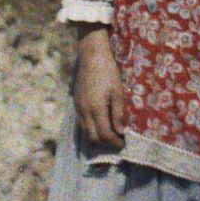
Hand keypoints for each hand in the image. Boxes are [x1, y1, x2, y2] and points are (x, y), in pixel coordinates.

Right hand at [73, 27, 123, 148]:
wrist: (92, 56)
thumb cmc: (108, 72)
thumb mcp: (118, 92)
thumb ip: (118, 113)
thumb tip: (120, 131)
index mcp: (96, 109)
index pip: (104, 134)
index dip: (114, 142)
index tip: (123, 144)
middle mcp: (84, 111)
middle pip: (92, 137)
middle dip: (105, 143)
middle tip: (117, 142)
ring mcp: (78, 107)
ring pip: (85, 131)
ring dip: (97, 137)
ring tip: (110, 135)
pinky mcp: (76, 103)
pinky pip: (81, 123)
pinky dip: (90, 129)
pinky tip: (99, 125)